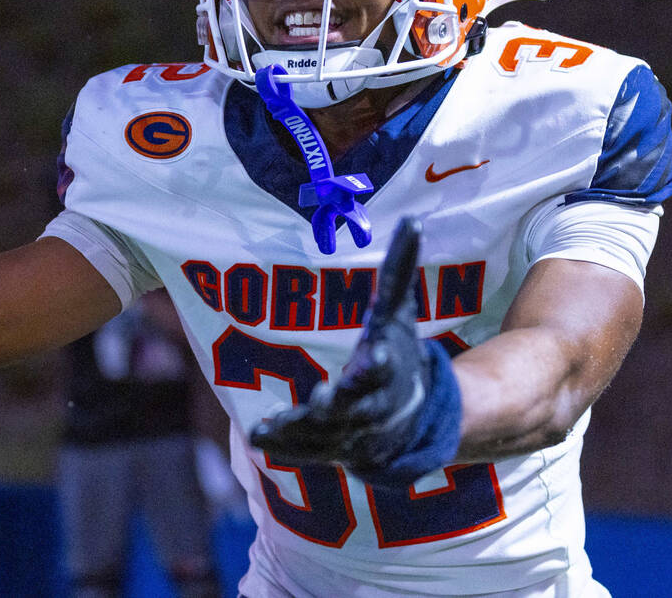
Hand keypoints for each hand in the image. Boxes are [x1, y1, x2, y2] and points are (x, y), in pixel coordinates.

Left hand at [249, 218, 461, 486]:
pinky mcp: (329, 449)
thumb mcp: (399, 313)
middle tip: (323, 398)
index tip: (376, 353)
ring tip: (275, 424)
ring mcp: (351, 433)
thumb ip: (400, 270)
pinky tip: (259, 436)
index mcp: (388, 371)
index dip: (381, 362)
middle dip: (341, 405)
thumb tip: (412, 219)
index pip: (386, 366)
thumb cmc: (401, 354)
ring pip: (327, 435)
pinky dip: (285, 447)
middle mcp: (371, 407)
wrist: (412, 416)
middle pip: (357, 408)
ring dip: (302, 430)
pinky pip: (306, 452)